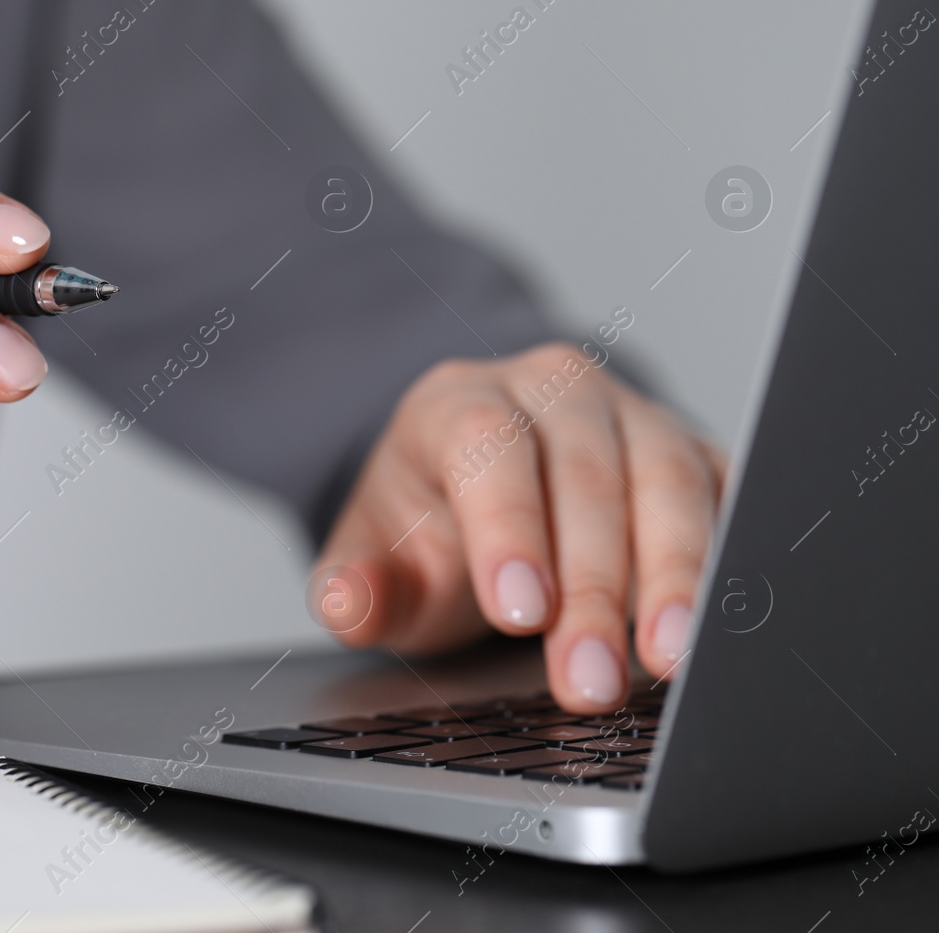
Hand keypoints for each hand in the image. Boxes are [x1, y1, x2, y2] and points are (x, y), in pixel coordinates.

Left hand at [310, 343, 725, 712]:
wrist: (483, 493)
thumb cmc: (433, 528)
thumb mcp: (377, 559)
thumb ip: (355, 587)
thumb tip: (347, 605)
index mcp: (462, 402)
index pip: (489, 444)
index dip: (508, 526)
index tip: (520, 612)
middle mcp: (554, 392)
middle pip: (585, 473)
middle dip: (591, 587)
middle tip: (587, 680)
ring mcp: (634, 418)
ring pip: (668, 481)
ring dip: (673, 578)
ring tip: (667, 662)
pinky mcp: (696, 459)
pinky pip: (726, 501)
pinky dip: (725, 564)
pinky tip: (720, 629)